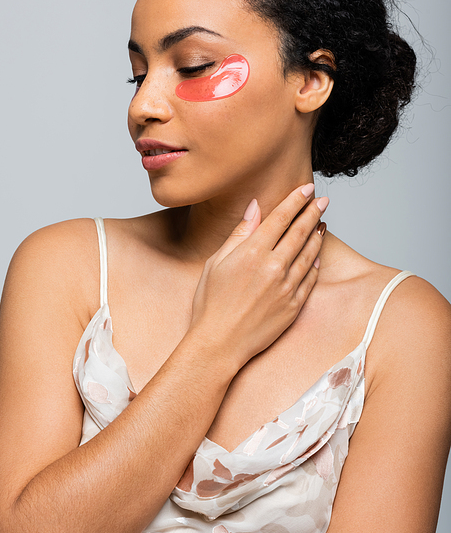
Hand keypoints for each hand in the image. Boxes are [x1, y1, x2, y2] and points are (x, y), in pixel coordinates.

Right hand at [190, 184, 326, 368]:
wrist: (219, 344)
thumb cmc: (211, 303)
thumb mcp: (217, 262)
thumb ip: (240, 234)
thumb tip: (254, 208)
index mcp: (252, 253)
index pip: (280, 218)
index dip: (295, 200)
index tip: (306, 189)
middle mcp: (273, 267)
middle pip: (299, 232)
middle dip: (312, 212)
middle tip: (322, 200)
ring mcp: (286, 287)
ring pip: (309, 254)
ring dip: (317, 235)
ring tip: (322, 223)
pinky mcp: (293, 305)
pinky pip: (310, 279)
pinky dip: (316, 263)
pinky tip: (318, 254)